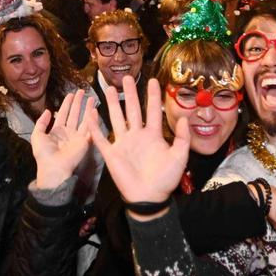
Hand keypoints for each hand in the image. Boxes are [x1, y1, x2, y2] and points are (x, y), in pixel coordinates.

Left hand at [31, 89, 97, 189]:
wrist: (53, 167)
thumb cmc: (44, 153)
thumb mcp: (37, 135)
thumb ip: (41, 122)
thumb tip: (48, 111)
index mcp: (57, 131)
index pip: (63, 113)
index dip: (67, 104)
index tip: (71, 94)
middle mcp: (69, 132)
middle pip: (75, 114)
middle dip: (78, 102)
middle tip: (82, 91)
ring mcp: (78, 137)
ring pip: (84, 119)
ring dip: (88, 109)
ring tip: (92, 98)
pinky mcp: (85, 142)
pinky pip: (90, 129)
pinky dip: (93, 120)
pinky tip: (95, 111)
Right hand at [89, 76, 188, 207]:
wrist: (149, 198)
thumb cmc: (165, 179)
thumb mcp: (179, 157)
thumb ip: (182, 138)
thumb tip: (184, 118)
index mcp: (153, 135)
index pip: (152, 111)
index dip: (152, 96)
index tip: (153, 80)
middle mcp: (137, 135)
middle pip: (132, 109)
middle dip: (129, 94)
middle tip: (126, 77)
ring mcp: (123, 143)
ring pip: (116, 118)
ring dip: (112, 104)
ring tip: (107, 88)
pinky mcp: (112, 153)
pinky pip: (100, 137)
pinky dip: (94, 126)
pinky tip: (90, 114)